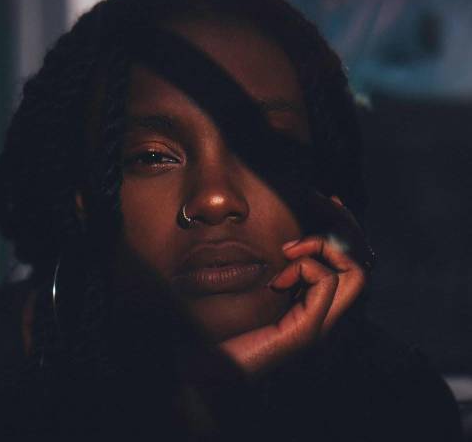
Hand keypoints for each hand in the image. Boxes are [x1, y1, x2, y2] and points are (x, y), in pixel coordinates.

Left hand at [219, 194, 369, 376]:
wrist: (209, 371)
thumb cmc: (224, 329)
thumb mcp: (252, 286)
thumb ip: (274, 266)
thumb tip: (280, 235)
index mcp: (313, 303)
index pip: (351, 262)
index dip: (345, 227)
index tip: (327, 200)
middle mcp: (323, 314)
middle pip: (363, 264)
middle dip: (344, 227)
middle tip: (319, 205)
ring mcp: (318, 326)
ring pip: (357, 273)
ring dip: (324, 246)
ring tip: (290, 249)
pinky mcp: (307, 332)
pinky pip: (328, 284)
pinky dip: (305, 268)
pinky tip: (278, 277)